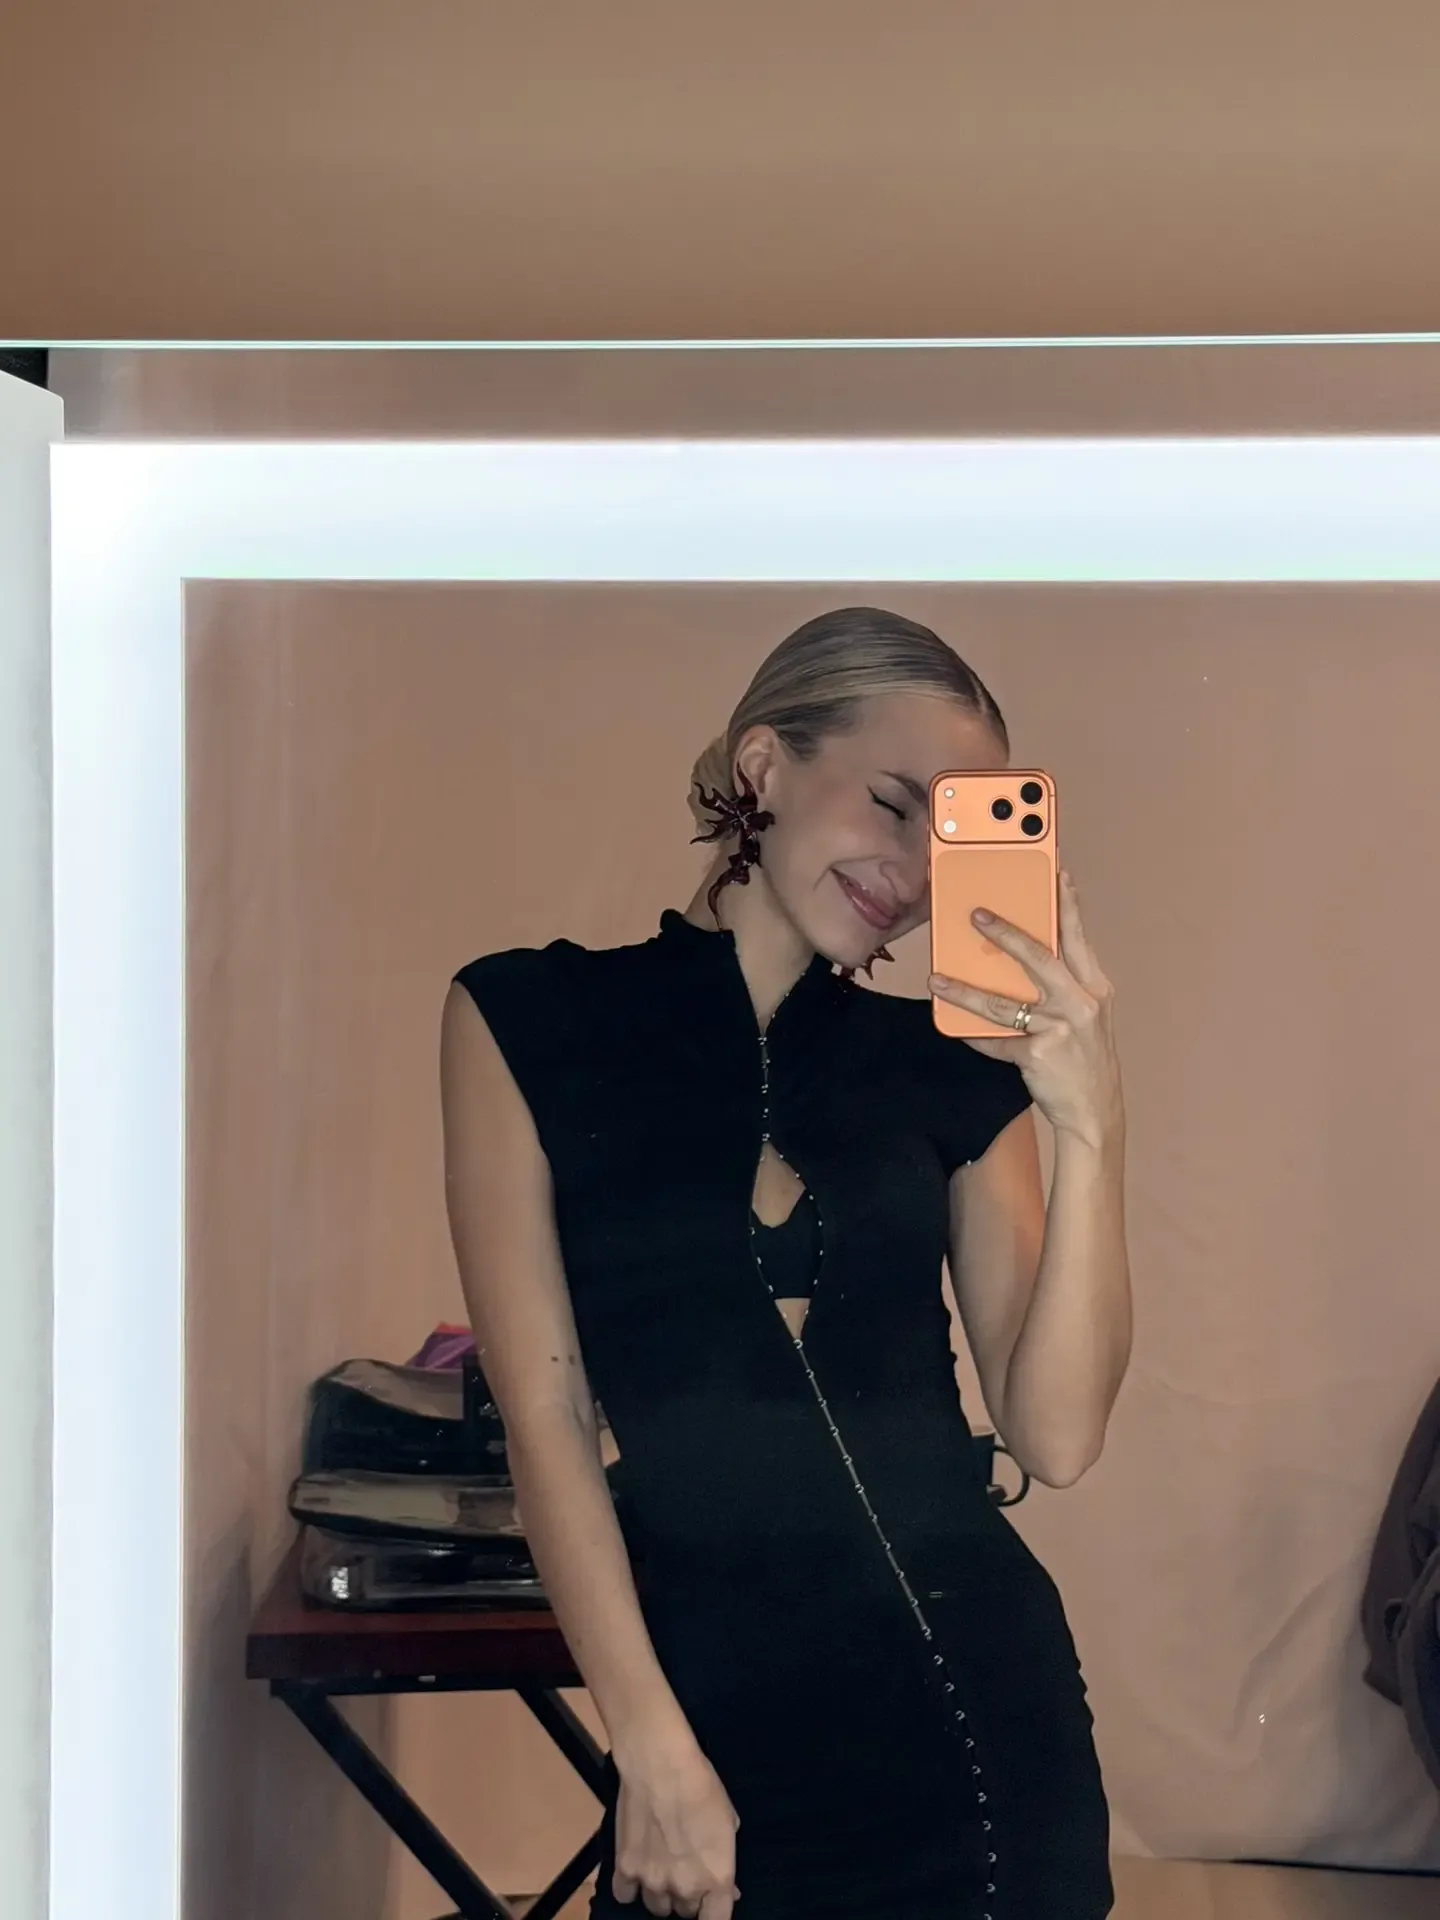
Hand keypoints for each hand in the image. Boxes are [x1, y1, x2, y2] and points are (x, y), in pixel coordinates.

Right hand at [611, 1735, 739, 1918]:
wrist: (661, 1763)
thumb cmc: (703, 1786)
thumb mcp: (729, 1821)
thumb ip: (725, 1861)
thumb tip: (727, 1887)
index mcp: (716, 1879)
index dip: (713, 1913)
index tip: (709, 1902)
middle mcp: (685, 1888)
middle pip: (685, 1912)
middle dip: (687, 1895)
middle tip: (685, 1868)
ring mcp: (652, 1881)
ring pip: (656, 1907)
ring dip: (661, 1892)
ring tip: (660, 1866)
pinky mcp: (625, 1869)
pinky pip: (625, 1894)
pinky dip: (630, 1885)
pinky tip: (636, 1867)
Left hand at [929, 869, 1122, 1147]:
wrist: (1096, 1113)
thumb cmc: (1086, 1059)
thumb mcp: (1087, 1016)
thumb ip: (1064, 986)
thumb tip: (1023, 956)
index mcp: (1095, 988)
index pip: (1076, 937)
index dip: (1067, 904)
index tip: (1056, 873)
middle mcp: (1080, 1003)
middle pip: (1038, 957)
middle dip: (1005, 933)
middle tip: (976, 914)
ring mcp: (1060, 1029)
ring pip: (1002, 1002)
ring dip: (965, 989)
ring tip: (938, 978)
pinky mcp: (1039, 1054)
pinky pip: (996, 1042)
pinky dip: (974, 1037)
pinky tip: (955, 1030)